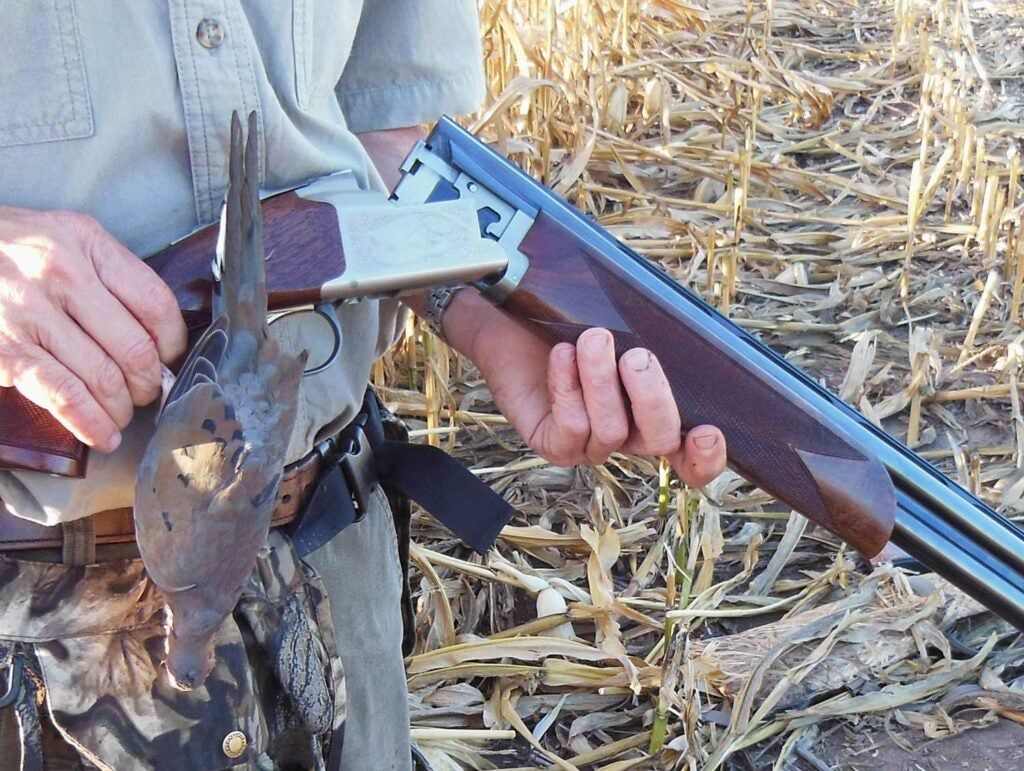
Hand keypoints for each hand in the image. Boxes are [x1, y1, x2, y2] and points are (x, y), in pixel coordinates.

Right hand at [0, 206, 186, 451]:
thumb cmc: (8, 250)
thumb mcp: (61, 237)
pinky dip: (90, 423)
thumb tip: (154, 337)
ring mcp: (30, 312)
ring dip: (121, 409)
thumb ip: (106, 275)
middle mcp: (62, 273)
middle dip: (148, 383)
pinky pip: (63, 395)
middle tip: (145, 394)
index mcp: (86, 242)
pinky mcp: (6, 350)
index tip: (171, 359)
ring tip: (120, 416)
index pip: (155, 302)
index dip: (173, 342)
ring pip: (104, 377)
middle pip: (135, 347)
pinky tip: (102, 437)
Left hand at [440, 288, 727, 486]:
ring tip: (591, 338)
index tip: (708, 432)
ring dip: (602, 379)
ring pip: (612, 431)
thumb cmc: (572, 318)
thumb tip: (685, 330)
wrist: (510, 316)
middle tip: (636, 356)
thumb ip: (656, 335)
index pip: (691, 457)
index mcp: (653, 414)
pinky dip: (569, 387)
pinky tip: (561, 355)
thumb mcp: (623, 322)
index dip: (706, 457)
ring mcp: (589, 445)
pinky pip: (571, 428)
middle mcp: (626, 437)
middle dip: (653, 397)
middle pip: (661, 441)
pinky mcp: (553, 444)